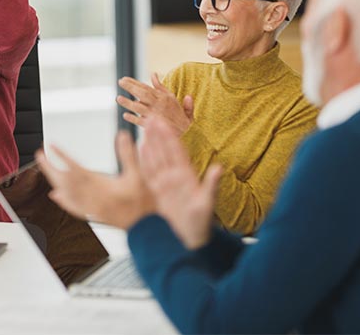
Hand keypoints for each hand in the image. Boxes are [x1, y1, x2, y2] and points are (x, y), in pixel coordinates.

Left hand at [35, 134, 153, 229]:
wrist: (144, 228)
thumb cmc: (142, 203)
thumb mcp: (138, 175)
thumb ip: (128, 154)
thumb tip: (122, 135)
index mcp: (99, 185)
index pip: (75, 167)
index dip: (62, 155)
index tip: (52, 146)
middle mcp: (90, 196)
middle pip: (63, 180)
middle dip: (49, 167)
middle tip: (39, 155)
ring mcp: (89, 206)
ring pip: (64, 192)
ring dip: (52, 180)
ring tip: (45, 169)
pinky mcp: (91, 214)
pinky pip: (70, 206)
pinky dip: (61, 199)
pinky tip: (55, 195)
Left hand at [117, 73, 192, 133]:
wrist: (186, 131)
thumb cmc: (177, 114)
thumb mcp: (172, 97)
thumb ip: (161, 86)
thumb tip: (153, 74)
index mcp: (162, 97)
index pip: (146, 87)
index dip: (134, 82)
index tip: (124, 79)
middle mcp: (158, 105)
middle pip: (142, 94)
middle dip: (130, 87)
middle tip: (120, 82)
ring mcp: (154, 115)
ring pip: (139, 107)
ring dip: (128, 103)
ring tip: (118, 98)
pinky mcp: (153, 126)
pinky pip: (140, 121)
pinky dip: (132, 118)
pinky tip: (125, 115)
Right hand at [139, 117, 220, 249]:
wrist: (189, 241)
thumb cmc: (200, 225)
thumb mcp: (207, 204)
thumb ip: (211, 184)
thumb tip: (219, 168)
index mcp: (187, 177)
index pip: (177, 151)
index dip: (170, 136)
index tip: (164, 122)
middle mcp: (176, 178)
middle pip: (165, 151)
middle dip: (158, 134)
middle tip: (151, 117)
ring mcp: (166, 184)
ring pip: (156, 159)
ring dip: (151, 143)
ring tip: (145, 127)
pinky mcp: (158, 192)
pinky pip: (149, 173)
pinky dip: (145, 160)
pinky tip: (141, 149)